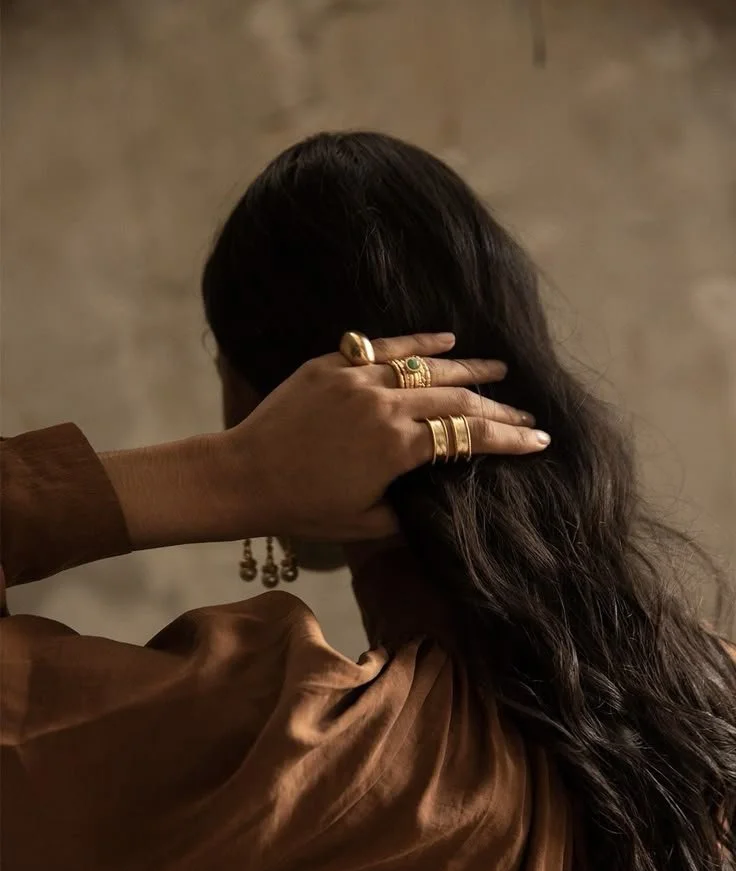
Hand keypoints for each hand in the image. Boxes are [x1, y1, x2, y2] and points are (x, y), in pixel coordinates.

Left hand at [224, 332, 547, 541]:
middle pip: (457, 399)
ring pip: (427, 368)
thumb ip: (410, 510)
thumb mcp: (366, 522)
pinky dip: (418, 343)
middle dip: (497, 408)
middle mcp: (385, 406)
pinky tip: (446, 338)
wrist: (242, 476)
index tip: (539, 440)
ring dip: (468, 368)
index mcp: (398, 447)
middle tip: (525, 412)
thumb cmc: (303, 508)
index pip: (469, 437)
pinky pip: (385, 348)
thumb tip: (439, 498)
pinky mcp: (332, 365)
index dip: (509, 439)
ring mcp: (358, 380)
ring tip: (499, 369)